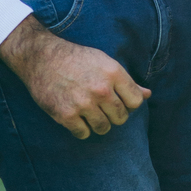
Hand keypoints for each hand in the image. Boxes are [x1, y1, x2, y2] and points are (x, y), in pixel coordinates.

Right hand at [0, 13, 149, 139]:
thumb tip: (148, 94)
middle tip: (102, 107)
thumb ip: (126, 81)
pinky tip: (77, 117)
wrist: (42, 57)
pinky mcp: (66, 115)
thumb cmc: (76, 58)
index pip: (136, 101)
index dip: (129, 103)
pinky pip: (84, 133)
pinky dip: (82, 128)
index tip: (119, 100)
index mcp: (113, 72)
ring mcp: (83, 104)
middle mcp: (101, 89)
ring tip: (90, 112)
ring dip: (99, 123)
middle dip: (114, 115)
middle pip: (121, 118)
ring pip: (104, 128)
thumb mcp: (104, 62)